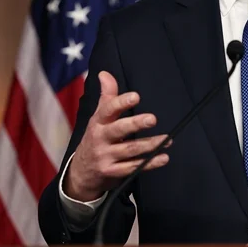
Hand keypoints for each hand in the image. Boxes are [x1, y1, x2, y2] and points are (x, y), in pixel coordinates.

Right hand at [63, 71, 169, 201]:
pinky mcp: (112, 172)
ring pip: (129, 149)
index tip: (136, 96)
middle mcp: (100, 138)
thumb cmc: (95, 139)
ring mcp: (105, 156)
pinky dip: (149, 163)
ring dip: (150, 145)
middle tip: (152, 119)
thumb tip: (105, 73)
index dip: (121, 102)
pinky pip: (133, 168)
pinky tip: (163, 158)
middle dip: (135, 124)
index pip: (108, 109)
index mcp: (98, 122)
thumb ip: (107, 96)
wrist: (80, 173)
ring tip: (167, 139)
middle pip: (119, 130)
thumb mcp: (98, 118)